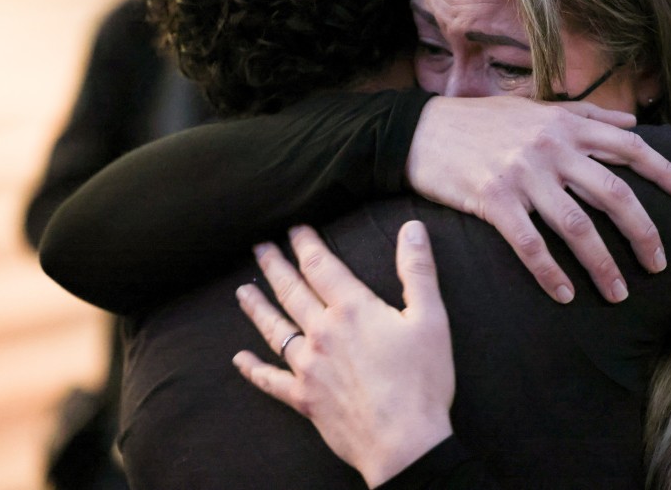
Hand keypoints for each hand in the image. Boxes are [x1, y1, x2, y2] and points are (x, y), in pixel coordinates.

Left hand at [233, 222, 454, 487]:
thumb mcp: (430, 318)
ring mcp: (308, 367)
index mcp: (352, 310)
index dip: (306, 244)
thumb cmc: (422, 381)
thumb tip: (412, 229)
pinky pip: (270, 379)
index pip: (322, 266)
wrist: (403, 443)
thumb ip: (418, 271)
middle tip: (259, 247)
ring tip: (242, 290)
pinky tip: (239, 359)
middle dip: (274, 266)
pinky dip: (253, 369)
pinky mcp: (304, 398)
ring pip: (274, 329)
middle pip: (291, 292)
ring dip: (257, 307)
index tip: (295, 228)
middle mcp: (322, 333)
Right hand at [405, 96, 670, 303]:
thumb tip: (633, 123)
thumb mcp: (536, 108)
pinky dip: (551, 274)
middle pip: (615, 195)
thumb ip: (588, 116)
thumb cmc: (482, 121)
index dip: (667, 173)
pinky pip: (530, 245)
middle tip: (660, 265)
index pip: (630, 149)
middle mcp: (551, 147)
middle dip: (643, 234)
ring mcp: (522, 174)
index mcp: (566, 125)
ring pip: (578, 227)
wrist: (420, 131)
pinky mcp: (493, 200)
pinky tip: (566, 296)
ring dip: (603, 266)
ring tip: (619, 294)